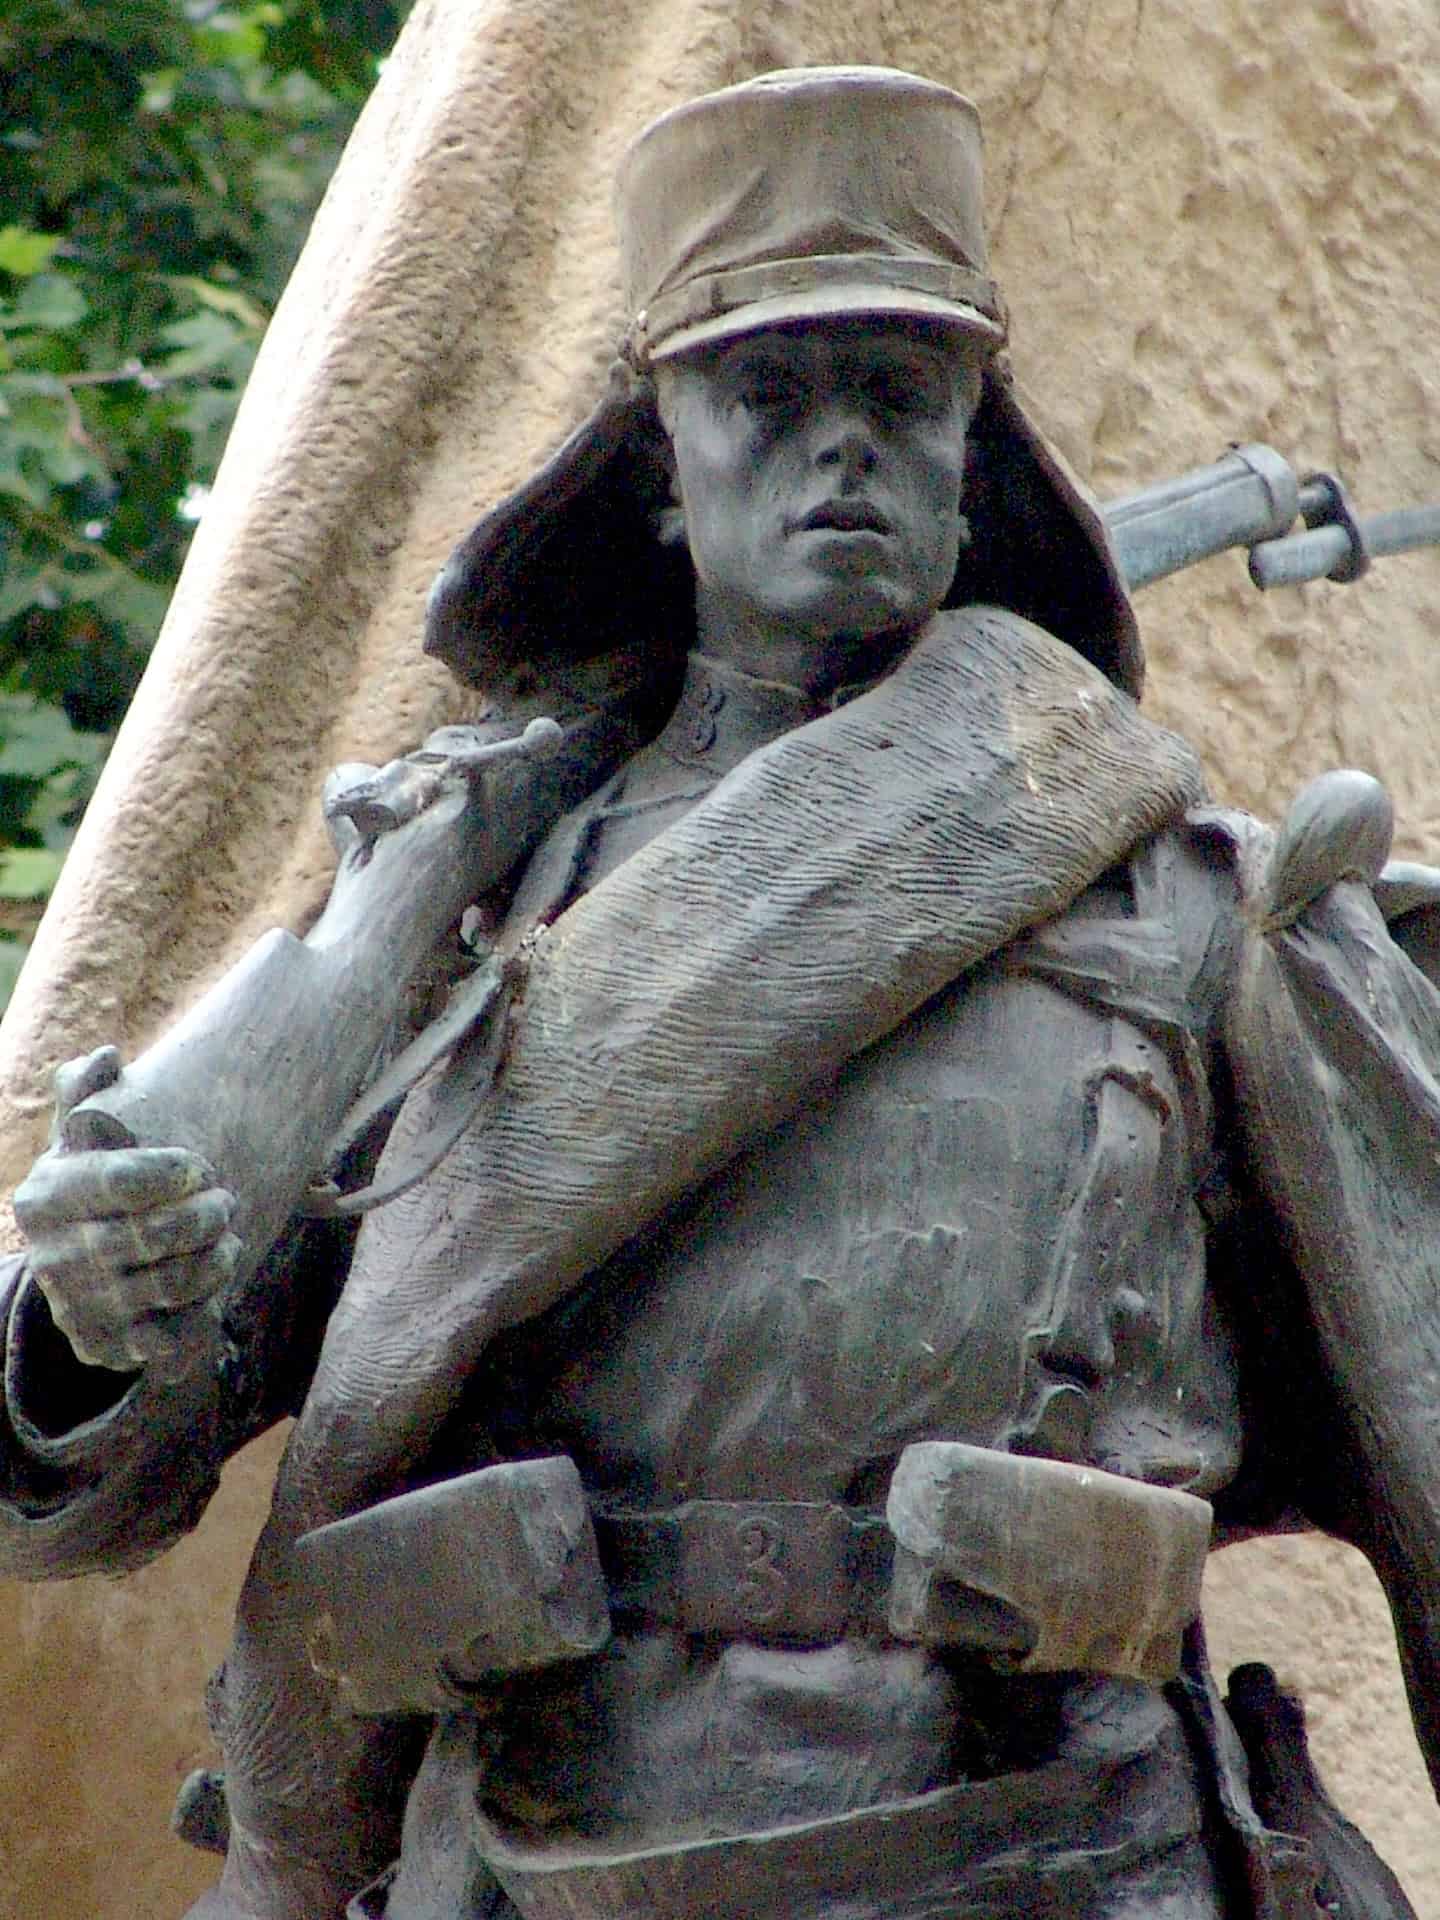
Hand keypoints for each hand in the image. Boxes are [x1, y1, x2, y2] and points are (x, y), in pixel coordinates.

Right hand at [13, 1047, 239, 1371]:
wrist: (78, 1270)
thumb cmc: (94, 1186)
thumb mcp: (83, 1139)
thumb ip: (88, 1091)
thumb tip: (108, 1056)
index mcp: (46, 1197)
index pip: (122, 1181)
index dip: (175, 1172)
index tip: (199, 1166)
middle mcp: (56, 1258)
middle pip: (157, 1234)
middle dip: (208, 1212)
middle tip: (223, 1199)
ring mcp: (82, 1308)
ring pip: (177, 1282)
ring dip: (218, 1255)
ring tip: (225, 1234)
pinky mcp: (111, 1347)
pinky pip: (178, 1333)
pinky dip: (206, 1303)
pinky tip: (211, 1274)